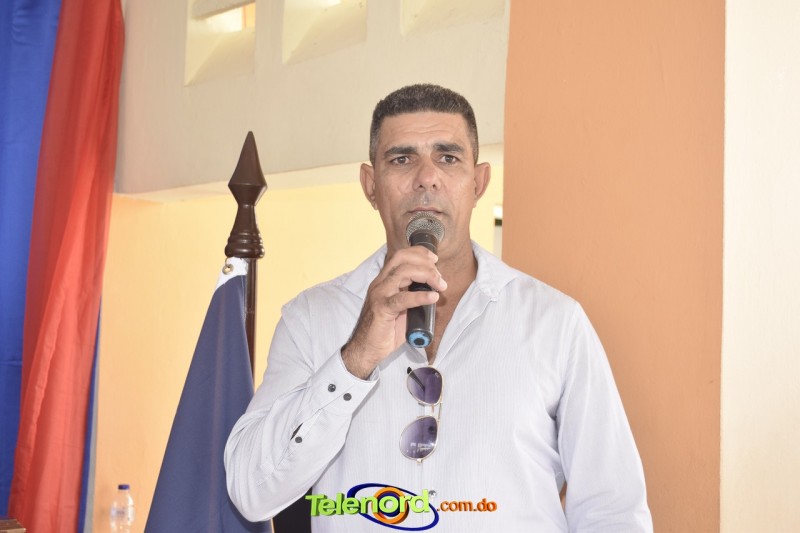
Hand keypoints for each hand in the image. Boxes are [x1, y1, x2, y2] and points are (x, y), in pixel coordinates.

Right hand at [341, 246, 446, 378]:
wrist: (365, 349)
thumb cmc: (385, 330)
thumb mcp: (401, 309)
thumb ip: (413, 297)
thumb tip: (435, 293)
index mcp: (384, 281)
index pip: (400, 256)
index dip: (419, 253)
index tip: (435, 260)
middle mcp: (380, 284)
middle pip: (402, 259)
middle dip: (425, 263)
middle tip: (440, 278)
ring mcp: (379, 295)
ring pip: (403, 273)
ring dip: (427, 275)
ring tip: (440, 286)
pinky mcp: (381, 309)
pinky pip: (402, 298)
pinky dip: (420, 296)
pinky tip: (432, 297)